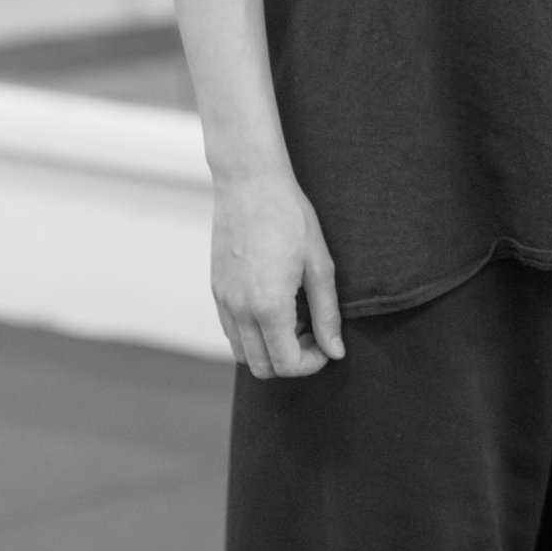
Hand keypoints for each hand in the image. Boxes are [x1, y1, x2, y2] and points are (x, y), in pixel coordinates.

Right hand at [209, 167, 345, 379]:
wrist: (250, 182)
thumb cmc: (290, 217)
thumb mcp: (319, 265)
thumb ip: (327, 314)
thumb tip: (336, 351)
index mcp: (269, 307)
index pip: (287, 365)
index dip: (312, 363)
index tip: (325, 343)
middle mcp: (240, 310)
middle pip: (262, 368)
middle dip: (291, 361)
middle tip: (311, 333)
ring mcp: (223, 301)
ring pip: (242, 354)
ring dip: (269, 350)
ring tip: (292, 320)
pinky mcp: (216, 289)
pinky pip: (230, 331)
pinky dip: (251, 334)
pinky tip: (272, 306)